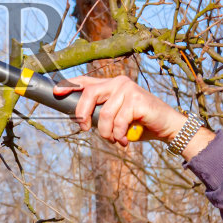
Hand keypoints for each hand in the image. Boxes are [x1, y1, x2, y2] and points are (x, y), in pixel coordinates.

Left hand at [54, 73, 189, 148]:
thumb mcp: (116, 116)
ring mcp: (128, 89)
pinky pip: (118, 121)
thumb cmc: (139, 122)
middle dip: (83, 114)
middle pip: (89, 94)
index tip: (56, 92)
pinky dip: (119, 135)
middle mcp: (118, 82)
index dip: (69, 85)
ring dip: (107, 133)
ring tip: (115, 140)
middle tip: (85, 128)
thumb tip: (80, 119)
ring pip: (104, 115)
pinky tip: (124, 140)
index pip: (86, 82)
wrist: (166, 126)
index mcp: (110, 85)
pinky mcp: (137, 99)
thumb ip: (101, 113)